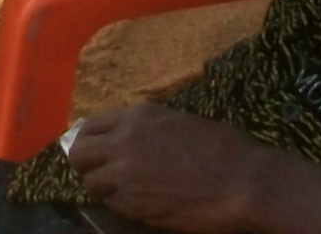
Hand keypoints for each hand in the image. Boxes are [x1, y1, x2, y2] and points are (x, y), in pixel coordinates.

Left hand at [66, 103, 276, 231]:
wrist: (242, 183)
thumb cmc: (222, 149)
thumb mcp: (178, 123)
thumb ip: (146, 129)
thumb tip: (127, 138)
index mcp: (137, 116)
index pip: (91, 125)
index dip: (91, 140)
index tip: (97, 151)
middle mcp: (123, 141)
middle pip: (78, 154)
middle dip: (86, 164)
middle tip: (102, 173)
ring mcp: (124, 174)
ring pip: (91, 182)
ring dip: (104, 187)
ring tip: (126, 192)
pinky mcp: (132, 204)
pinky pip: (111, 204)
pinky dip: (120, 204)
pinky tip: (141, 203)